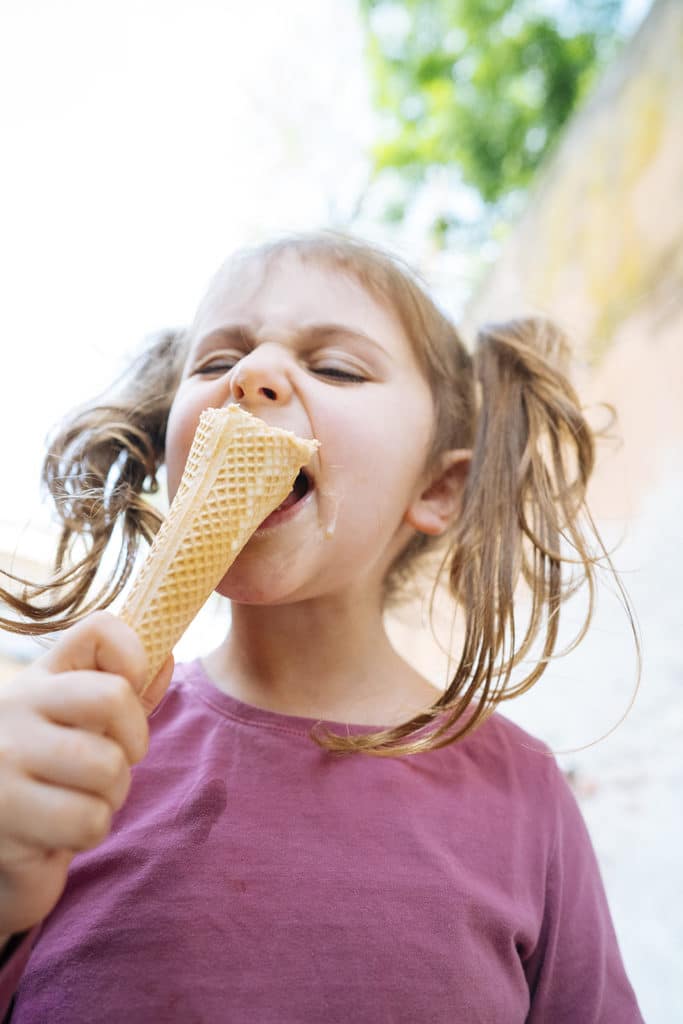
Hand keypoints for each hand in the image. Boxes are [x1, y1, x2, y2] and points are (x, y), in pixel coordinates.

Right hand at [0, 612, 172, 937]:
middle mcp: (15, 705)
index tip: (129, 698)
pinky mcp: (3, 812)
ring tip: (79, 802)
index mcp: (40, 678)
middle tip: (110, 766)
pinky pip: (89, 819)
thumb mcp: (77, 727)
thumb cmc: (46, 782)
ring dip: (110, 797)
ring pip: (107, 766)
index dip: (135, 656)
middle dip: (133, 743)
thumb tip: (166, 657)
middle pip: (115, 697)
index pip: (100, 629)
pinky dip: (88, 833)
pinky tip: (59, 832)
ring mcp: (4, 756)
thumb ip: (121, 696)